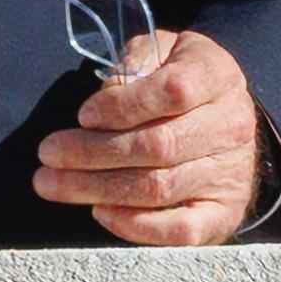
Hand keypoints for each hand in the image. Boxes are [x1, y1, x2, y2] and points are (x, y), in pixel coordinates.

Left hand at [32, 29, 271, 245]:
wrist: (225, 116)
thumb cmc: (179, 78)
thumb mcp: (161, 50)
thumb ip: (134, 63)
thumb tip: (105, 102)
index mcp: (218, 77)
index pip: (173, 91)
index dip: (122, 105)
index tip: (83, 115)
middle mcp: (232, 126)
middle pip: (158, 145)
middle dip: (92, 152)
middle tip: (48, 153)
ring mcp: (231, 174)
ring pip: (159, 188)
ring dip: (97, 188)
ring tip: (52, 183)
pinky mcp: (223, 213)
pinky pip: (181, 230)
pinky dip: (136, 225)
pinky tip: (100, 211)